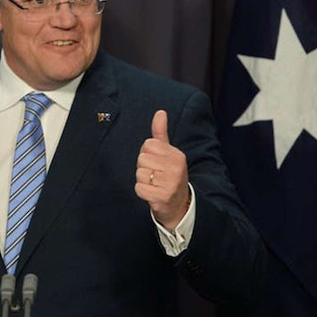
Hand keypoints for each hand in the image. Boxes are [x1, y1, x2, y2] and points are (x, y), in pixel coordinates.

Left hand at [134, 110, 190, 230]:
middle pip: (142, 159)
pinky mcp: (161, 198)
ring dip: (143, 180)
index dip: (147, 154)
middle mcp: (176, 168)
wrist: (178, 204)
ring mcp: (170, 184)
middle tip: (156, 176)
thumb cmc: (168, 175)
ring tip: (155, 184)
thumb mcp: (167, 153)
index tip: (157, 163)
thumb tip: (160, 112)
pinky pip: (138, 188)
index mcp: (177, 155)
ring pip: (139, 174)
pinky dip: (142, 192)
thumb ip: (161, 133)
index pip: (147, 145)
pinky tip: (152, 193)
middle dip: (144, 167)